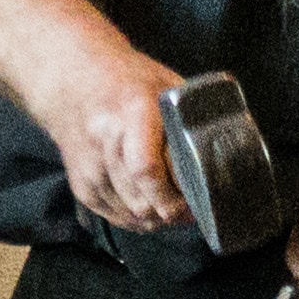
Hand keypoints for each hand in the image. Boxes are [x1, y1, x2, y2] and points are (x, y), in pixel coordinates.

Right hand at [29, 19, 194, 234]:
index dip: (170, 197)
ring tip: (174, 209)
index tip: (193, 204)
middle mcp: (105, 140)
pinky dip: (136, 220)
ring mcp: (88, 165)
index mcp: (131, 112)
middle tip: (193, 210)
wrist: (71, 78)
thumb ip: (191, 116)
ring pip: (129, 214)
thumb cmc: (127, 80)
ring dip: (156, 219)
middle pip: (140, 200)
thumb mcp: (165, 85)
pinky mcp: (80, 182)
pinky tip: (151, 210)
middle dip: (171, 213)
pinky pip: (113, 216)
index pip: (145, 168)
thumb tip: (227, 149)